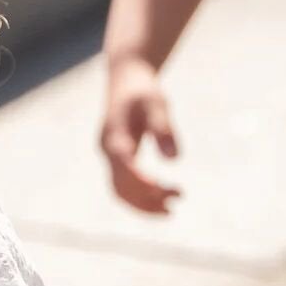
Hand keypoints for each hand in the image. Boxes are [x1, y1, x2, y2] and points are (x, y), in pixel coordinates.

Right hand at [100, 59, 181, 215]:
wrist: (125, 77)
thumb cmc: (143, 89)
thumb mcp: (157, 103)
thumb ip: (164, 129)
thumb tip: (173, 159)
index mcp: (114, 137)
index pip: (126, 168)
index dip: (144, 183)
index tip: (167, 192)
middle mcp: (107, 150)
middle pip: (121, 187)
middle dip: (147, 200)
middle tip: (178, 201)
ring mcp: (109, 156)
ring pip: (120, 192)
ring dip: (144, 204)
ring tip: (172, 208)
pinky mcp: (115, 159)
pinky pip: (123, 186)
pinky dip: (141, 196)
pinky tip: (162, 195)